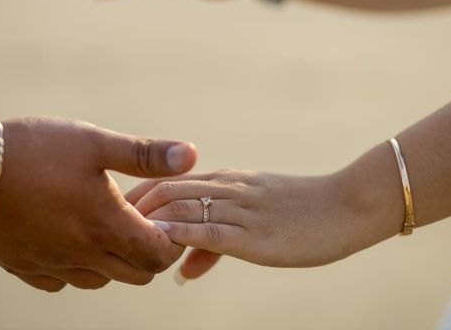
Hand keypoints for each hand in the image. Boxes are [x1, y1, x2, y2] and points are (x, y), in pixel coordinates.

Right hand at [0, 117, 195, 291]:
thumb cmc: (32, 150)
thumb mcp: (94, 142)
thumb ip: (144, 153)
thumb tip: (191, 154)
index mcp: (105, 225)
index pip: (158, 255)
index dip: (171, 239)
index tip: (165, 217)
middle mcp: (82, 255)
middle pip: (135, 274)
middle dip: (148, 252)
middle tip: (138, 219)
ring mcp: (50, 266)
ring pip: (100, 281)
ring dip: (114, 260)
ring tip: (106, 224)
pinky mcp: (22, 268)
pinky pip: (62, 282)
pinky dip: (77, 268)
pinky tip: (69, 238)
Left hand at [126, 169, 370, 281]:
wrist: (346, 205)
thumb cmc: (301, 213)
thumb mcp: (255, 221)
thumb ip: (215, 243)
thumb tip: (182, 270)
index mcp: (227, 180)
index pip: (168, 181)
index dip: (137, 197)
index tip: (113, 215)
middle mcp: (228, 188)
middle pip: (166, 190)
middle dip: (132, 209)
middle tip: (104, 229)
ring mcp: (241, 209)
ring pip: (182, 207)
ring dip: (149, 223)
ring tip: (122, 241)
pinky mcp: (255, 235)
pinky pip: (211, 232)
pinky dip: (181, 237)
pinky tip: (160, 246)